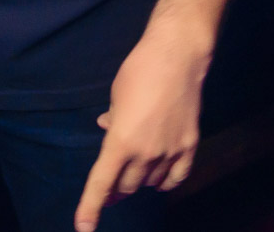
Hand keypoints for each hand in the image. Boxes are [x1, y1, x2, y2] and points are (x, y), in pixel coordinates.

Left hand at [73, 22, 211, 230]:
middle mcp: (145, 153)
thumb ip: (113, 121)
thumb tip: (108, 129)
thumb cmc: (138, 72)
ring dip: (138, 179)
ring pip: (149, 183)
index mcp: (120, 142)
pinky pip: (175, 178)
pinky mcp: (190, 147)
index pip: (101, 183)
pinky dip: (164, 181)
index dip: (90, 208)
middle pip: (126, 186)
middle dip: (115, 187)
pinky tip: (159, 177)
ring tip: (135, 166)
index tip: (83, 228)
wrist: (177, 57)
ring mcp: (170, 152)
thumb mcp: (116, 96)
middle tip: (111, 182)